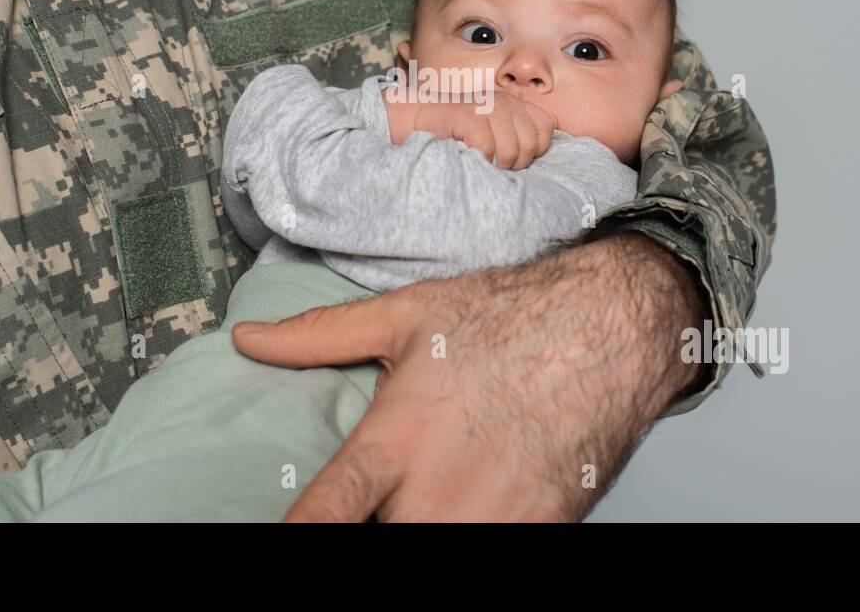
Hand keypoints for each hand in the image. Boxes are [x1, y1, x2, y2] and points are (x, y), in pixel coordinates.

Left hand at [231, 233, 705, 520]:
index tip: (283, 536)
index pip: (327, 513)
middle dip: (377, 519)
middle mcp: (441, 489)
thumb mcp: (408, 314)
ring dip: (421, 521)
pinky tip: (479, 494)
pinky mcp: (540, 530)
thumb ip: (320, 336)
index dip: (301, 533)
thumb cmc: (511, 317)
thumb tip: (250, 339)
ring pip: (431, 544)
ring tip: (429, 489)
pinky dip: (478, 521)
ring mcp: (494, 518)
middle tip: (388, 487)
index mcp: (398, 437)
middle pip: (381, 537)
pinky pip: (494, 545)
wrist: (609, 327)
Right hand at [384, 90, 555, 169]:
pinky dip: (478, 160)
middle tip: (496, 164)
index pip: (546, 128)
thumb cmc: (458, 131)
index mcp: (514, 104)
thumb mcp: (492, 127)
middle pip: (530, 145)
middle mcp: (504, 102)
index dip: (535, 149)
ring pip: (510, 152)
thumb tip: (538, 156)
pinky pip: (487, 150)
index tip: (515, 155)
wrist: (420, 118)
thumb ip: (516, 135)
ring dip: (496, 166)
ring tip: (484, 162)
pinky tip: (469, 155)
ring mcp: (487, 108)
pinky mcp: (469, 117)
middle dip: (515, 163)